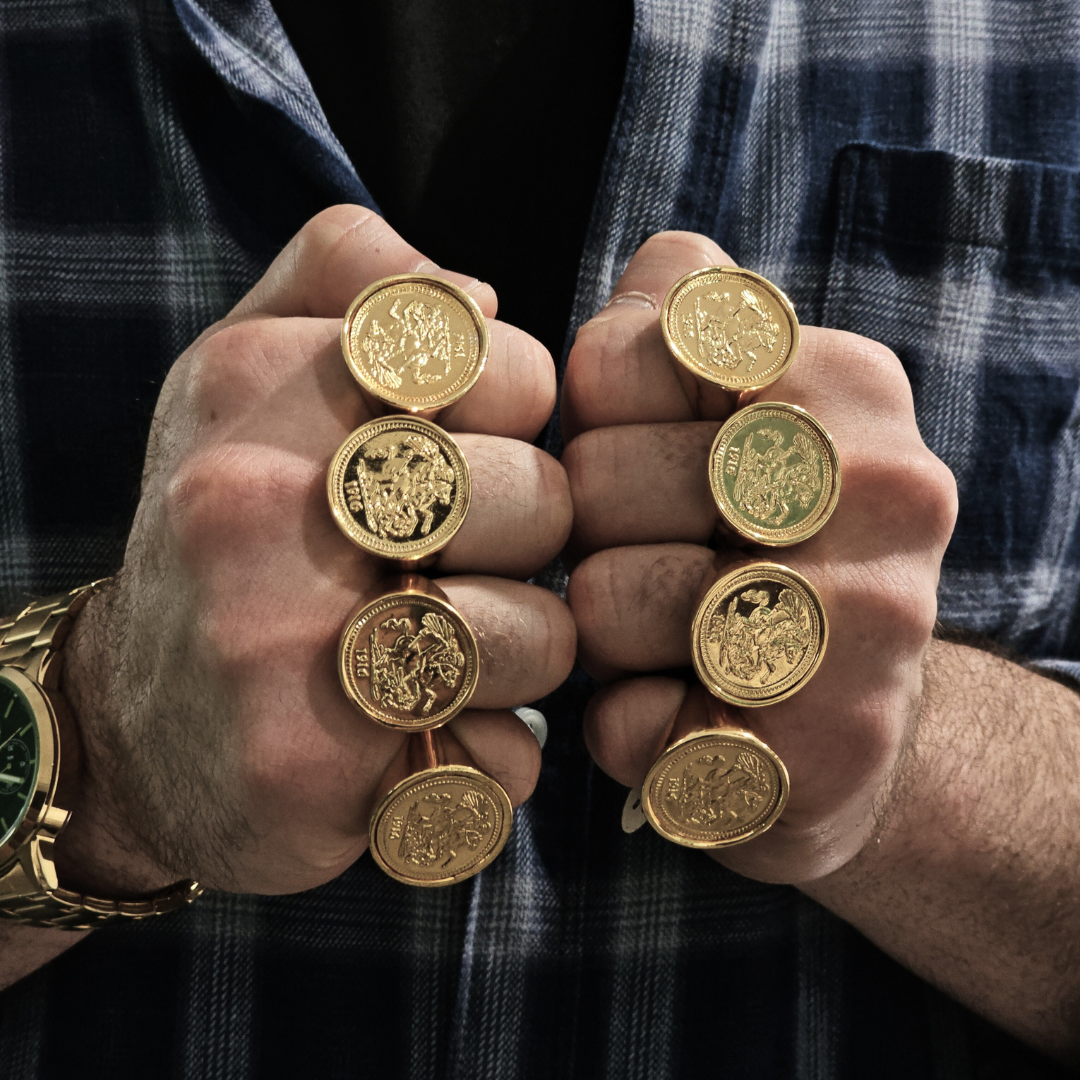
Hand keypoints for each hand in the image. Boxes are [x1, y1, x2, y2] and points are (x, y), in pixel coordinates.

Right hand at [52, 205, 575, 895]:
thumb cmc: (227, 531)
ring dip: (525, 652)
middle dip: (531, 535)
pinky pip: (501, 763)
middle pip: (538, 499)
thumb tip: (477, 295)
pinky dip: (490, 752)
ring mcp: (274, 653)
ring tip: (451, 654)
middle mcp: (247, 512)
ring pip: (544, 639)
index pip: (498, 363)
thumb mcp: (245, 370)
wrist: (131, 723)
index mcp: (246, 386)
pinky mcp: (309, 781)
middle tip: (467, 557)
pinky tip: (424, 741)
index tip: (469, 441)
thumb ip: (344, 275)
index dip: (520, 409)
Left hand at [562, 231, 956, 882]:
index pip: (611, 362)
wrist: (852, 710)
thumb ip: (685, 312)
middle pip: (595, 481)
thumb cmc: (757, 539)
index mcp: (846, 382)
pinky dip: (630, 725)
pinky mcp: (826, 752)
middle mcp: (887, 487)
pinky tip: (691, 716)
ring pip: (603, 604)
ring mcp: (871, 625)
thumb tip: (660, 268)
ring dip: (608, 634)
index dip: (590, 421)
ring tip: (675, 637)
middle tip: (659, 557)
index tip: (645, 456)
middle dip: (594, 530)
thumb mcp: (733, 404)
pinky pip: (629, 724)